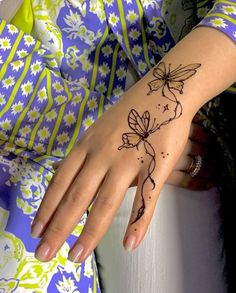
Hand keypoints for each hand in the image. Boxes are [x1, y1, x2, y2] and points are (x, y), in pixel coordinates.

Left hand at [31, 61, 201, 262]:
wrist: (162, 91)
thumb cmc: (129, 112)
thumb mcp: (98, 129)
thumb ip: (85, 155)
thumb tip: (70, 177)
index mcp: (87, 145)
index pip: (61, 180)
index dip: (47, 206)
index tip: (36, 229)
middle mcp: (102, 154)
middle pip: (77, 195)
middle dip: (59, 227)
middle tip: (44, 254)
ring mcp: (128, 160)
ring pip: (105, 201)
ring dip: (90, 232)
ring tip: (76, 256)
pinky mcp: (155, 164)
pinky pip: (146, 197)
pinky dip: (138, 222)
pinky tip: (129, 244)